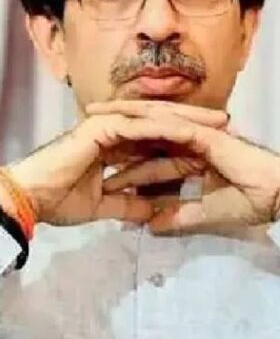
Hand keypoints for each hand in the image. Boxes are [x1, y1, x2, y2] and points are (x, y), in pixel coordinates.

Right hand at [0, 102, 227, 227]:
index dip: (180, 142)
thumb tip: (152, 213)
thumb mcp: (101, 207)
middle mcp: (106, 132)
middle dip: (190, 122)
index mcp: (106, 148)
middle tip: (224, 122)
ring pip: (150, 118)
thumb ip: (127, 206)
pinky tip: (186, 128)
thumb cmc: (56, 201)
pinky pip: (135, 125)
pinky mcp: (96, 128)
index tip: (209, 146)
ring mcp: (100, 126)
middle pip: (156, 123)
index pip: (150, 141)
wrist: (27, 198)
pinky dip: (161, 126)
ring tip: (214, 120)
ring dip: (184, 118)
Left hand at [88, 100, 279, 233]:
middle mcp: (186, 139)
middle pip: (141, 128)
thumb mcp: (204, 213)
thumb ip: (177, 216)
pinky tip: (122, 118)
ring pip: (150, 119)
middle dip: (111, 124)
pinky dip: (146, 120)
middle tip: (80, 120)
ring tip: (91, 113)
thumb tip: (151, 226)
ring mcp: (194, 133)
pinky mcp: (203, 133)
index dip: (118, 150)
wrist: (278, 196)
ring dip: (120, 114)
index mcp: (184, 155)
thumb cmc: (249, 202)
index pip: (145, 150)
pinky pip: (169, 124)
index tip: (90, 151)